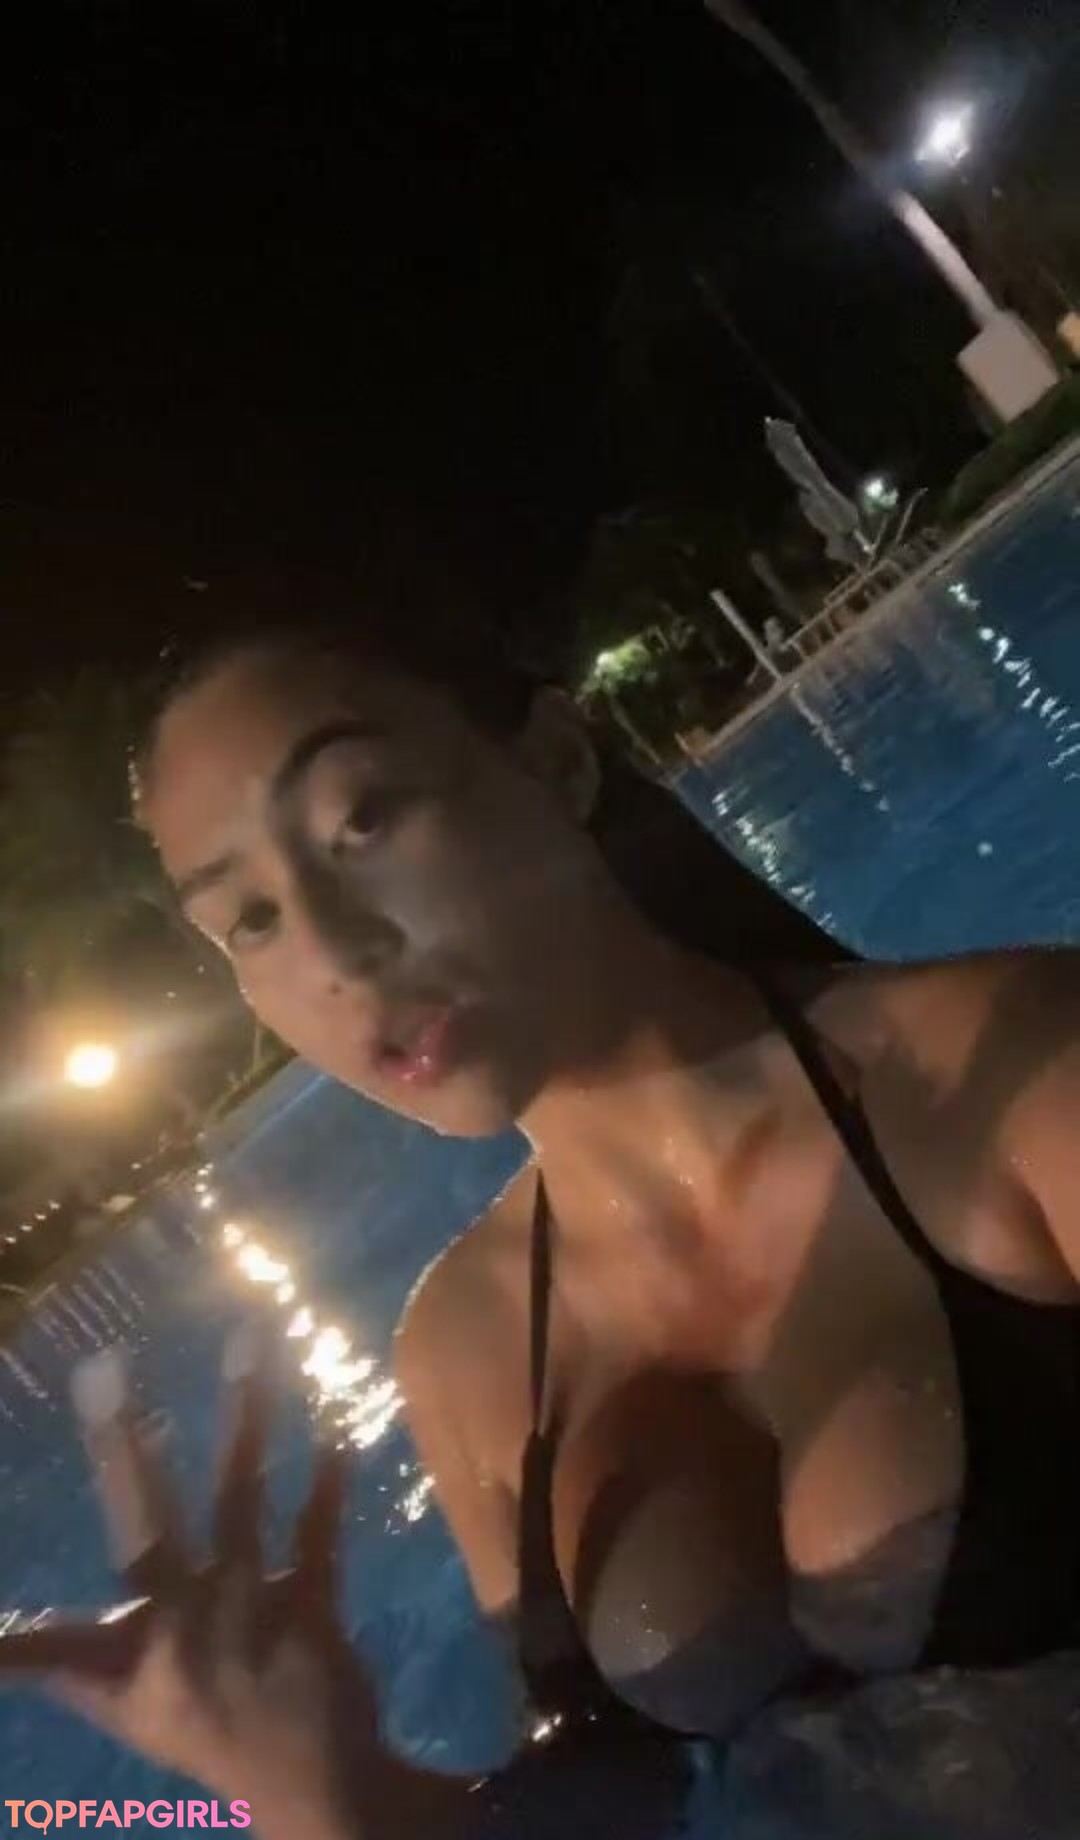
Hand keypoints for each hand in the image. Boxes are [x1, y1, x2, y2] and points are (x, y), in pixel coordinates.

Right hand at [0, 1336, 376, 1839]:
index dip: (6, 1632)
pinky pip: (317, 1531)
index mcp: (129, 1651)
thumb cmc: (198, 1722)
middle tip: (103, 1368)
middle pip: (147, 1520)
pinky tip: (332, 1423)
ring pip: (239, 1500)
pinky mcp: (314, 1607)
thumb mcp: (116, 1699)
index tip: (3, 1561)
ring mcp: (251, 1616)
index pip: (48, 1632)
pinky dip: (326, 1479)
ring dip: (241, 1420)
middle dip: (121, 1448)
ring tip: (245, 1345)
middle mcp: (183, 1628)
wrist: (312, 1785)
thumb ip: (51, 1657)